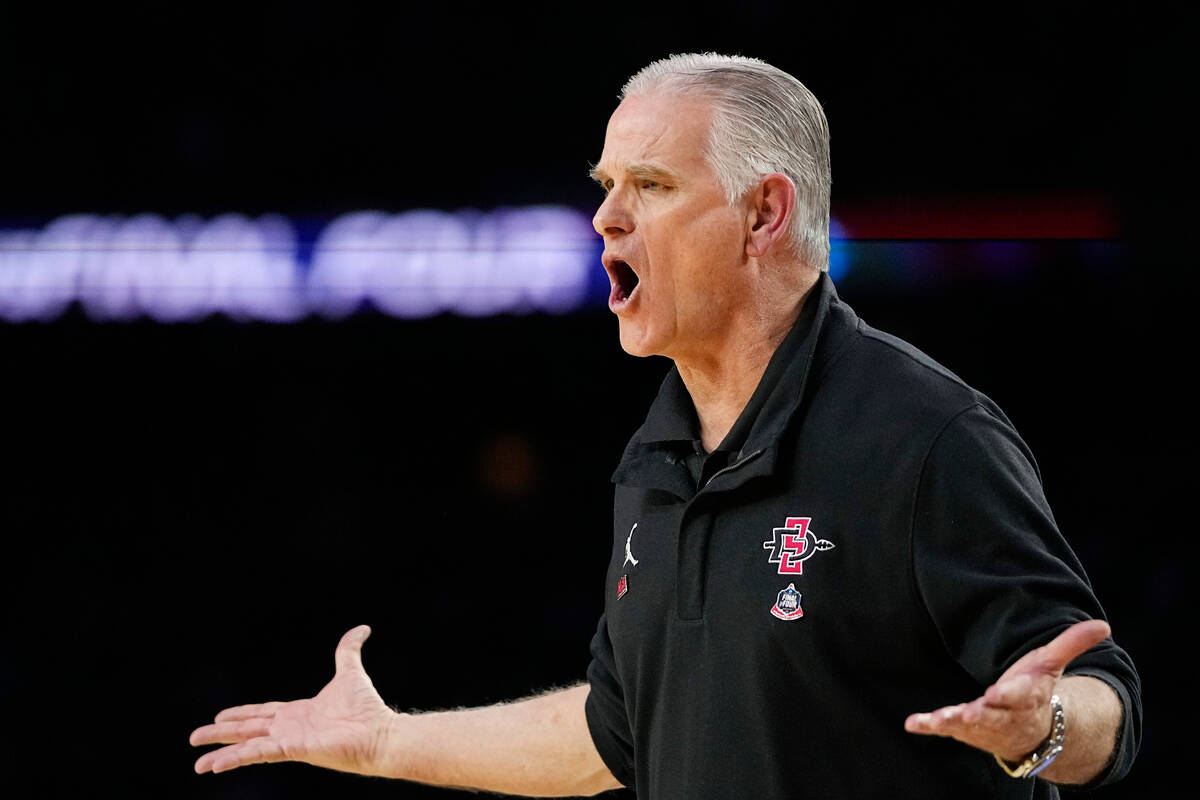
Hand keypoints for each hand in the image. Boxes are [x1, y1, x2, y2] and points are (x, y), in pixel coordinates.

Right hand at [190, 625, 394, 774]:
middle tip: (195, 737)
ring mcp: (289, 740)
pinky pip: (258, 754)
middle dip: (221, 733)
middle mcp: (289, 727)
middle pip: (247, 729)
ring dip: (221, 751)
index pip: (261, 713)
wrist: (380, 732)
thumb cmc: (367, 708)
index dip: (241, 714)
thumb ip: (348, 649)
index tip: (220, 716)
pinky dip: (236, 758)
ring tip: (198, 763)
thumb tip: (362, 628)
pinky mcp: (292, 749)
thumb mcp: (350, 671)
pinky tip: (215, 765)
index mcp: (298, 712)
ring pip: (246, 745)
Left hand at [903, 619, 1110, 761]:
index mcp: (1024, 696)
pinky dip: (928, 725)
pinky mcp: (962, 727)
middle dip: (980, 714)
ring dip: (953, 722)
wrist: (1031, 734)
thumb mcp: (1051, 666)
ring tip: (939, 720)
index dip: (1009, 694)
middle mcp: (1002, 713)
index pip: (1018, 695)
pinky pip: (943, 729)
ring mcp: (981, 722)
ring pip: (967, 725)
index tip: (998, 692)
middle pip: (992, 713)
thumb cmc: (1036, 692)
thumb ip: (1071, 644)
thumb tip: (1104, 624)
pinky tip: (912, 723)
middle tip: (968, 712)